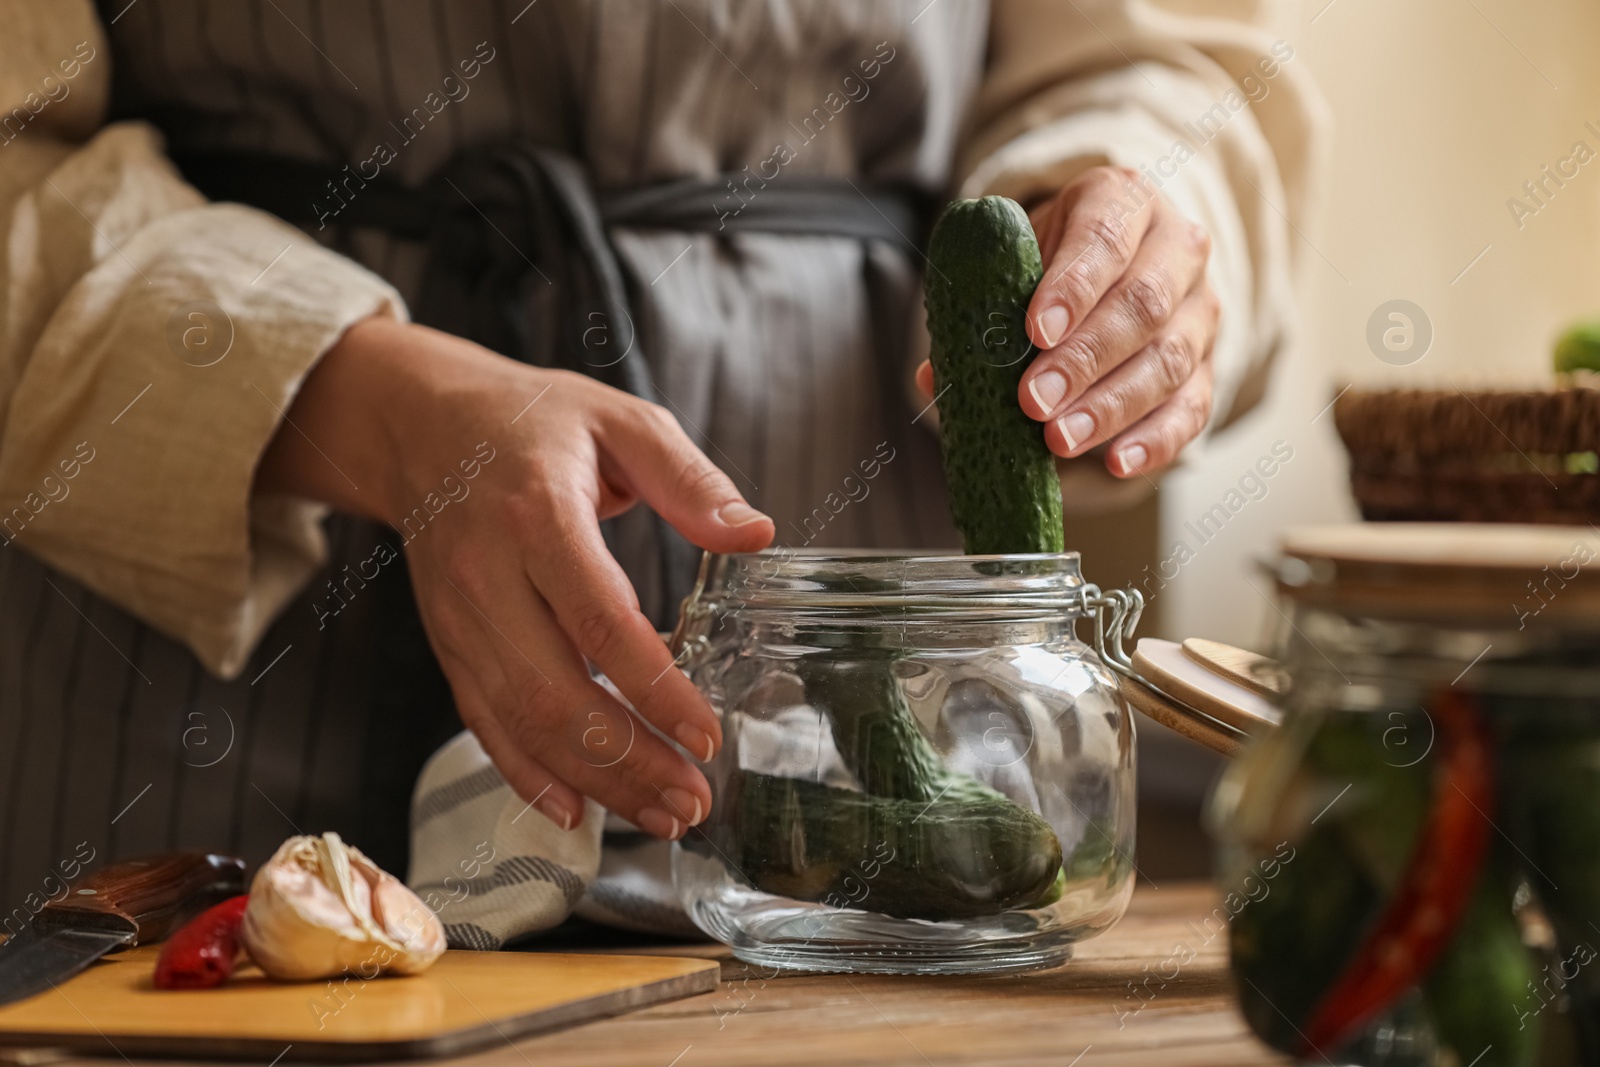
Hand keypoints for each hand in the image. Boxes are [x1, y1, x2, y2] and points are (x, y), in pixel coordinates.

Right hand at [256, 318, 774, 838]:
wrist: (423, 426)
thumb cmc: (533, 422)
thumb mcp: (621, 421)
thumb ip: (689, 480)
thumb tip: (756, 532)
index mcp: (538, 516)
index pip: (599, 620)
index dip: (654, 688)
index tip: (706, 735)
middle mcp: (489, 577)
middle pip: (555, 692)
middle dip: (629, 759)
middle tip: (694, 799)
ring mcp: (462, 621)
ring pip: (522, 722)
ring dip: (594, 781)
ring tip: (661, 815)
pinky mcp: (450, 646)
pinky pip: (483, 723)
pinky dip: (528, 775)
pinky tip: (579, 811)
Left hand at [916, 166, 1217, 477]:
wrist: (1115, 261)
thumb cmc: (1051, 259)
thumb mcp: (1015, 258)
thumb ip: (980, 305)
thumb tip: (933, 375)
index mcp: (1122, 200)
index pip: (1105, 237)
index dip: (1073, 286)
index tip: (1035, 331)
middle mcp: (1176, 248)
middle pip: (1143, 305)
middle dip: (1084, 359)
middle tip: (1033, 401)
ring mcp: (1199, 310)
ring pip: (1169, 360)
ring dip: (1110, 406)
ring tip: (1058, 439)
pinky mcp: (1206, 365)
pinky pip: (1192, 407)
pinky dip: (1156, 440)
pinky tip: (1118, 462)